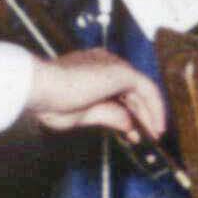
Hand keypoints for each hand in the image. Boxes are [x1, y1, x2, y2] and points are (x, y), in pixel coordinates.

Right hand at [26, 48, 169, 142]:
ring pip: (142, 90)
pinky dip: (155, 108)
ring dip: (151, 113)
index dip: (127, 111)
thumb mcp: (84, 114)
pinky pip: (148, 89)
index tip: (132, 130)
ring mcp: (114, 65)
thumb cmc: (50, 101)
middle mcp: (104, 62)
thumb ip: (109, 116)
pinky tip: (156, 126)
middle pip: (132, 90)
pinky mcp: (123, 72)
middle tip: (147, 135)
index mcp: (90, 68)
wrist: (41, 88)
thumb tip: (128, 124)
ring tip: (154, 134)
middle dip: (142, 114)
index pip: (117, 90)